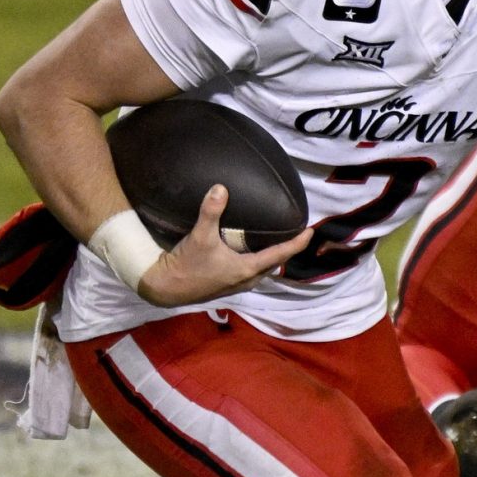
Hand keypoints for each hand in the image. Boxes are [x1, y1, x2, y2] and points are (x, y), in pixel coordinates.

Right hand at [136, 185, 311, 306]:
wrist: (166, 288)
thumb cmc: (187, 265)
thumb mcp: (200, 236)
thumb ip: (211, 212)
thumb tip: (221, 188)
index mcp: (247, 269)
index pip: (280, 255)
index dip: (297, 243)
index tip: (310, 232)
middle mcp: (247, 280)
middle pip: (274, 264)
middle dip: (286, 250)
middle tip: (295, 233)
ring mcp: (237, 285)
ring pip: (262, 270)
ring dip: (271, 256)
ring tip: (276, 239)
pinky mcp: (227, 285)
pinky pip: (251, 272)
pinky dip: (257, 261)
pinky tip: (251, 251)